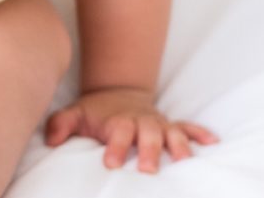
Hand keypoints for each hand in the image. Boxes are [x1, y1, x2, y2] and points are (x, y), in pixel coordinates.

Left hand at [44, 86, 219, 172]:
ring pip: (171, 132)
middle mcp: (141, 121)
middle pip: (148, 134)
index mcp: (118, 121)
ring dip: (178, 145)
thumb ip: (60, 125)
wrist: (115, 93)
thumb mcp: (73, 114)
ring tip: (184, 160)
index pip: (117, 132)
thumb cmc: (94, 112)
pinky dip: (200, 133)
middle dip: (149, 151)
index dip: (115, 147)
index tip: (110, 163)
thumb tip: (50, 140)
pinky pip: (188, 127)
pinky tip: (213, 142)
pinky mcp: (170, 125)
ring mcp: (157, 122)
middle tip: (147, 170)